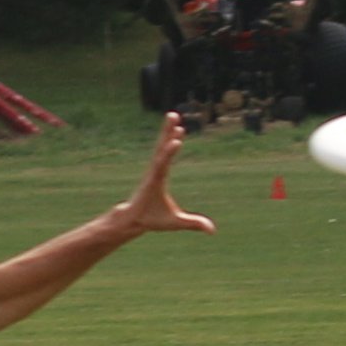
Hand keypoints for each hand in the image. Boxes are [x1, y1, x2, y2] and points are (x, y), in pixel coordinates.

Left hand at [114, 118, 212, 236]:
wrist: (133, 217)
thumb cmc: (152, 219)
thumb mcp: (173, 223)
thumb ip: (192, 224)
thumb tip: (212, 230)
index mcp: (156, 181)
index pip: (163, 164)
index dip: (169, 152)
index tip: (175, 140)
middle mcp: (154, 170)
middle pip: (161, 148)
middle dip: (167, 132)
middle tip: (173, 117)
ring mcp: (153, 168)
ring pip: (161, 145)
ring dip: (167, 131)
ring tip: (173, 115)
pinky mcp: (155, 168)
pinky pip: (161, 149)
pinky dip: (167, 139)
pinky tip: (173, 130)